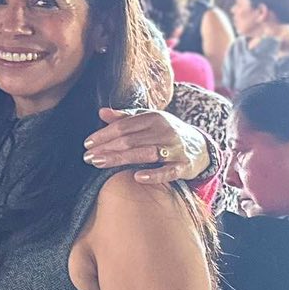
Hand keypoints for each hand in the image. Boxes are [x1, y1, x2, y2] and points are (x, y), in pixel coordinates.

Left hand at [83, 107, 205, 183]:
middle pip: (130, 140)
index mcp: (154, 118)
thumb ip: (125, 117)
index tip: (87, 144)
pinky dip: (154, 174)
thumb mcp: (148, 121)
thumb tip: (101, 112)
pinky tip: (137, 177)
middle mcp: (165, 131)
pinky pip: (168, 171)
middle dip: (106, 149)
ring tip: (99, 164)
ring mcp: (176, 149)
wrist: (201, 147)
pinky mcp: (184, 166)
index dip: (104, 135)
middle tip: (88, 157)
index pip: (124, 127)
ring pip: (145, 154)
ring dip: (120, 159)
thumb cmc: (166, 133)